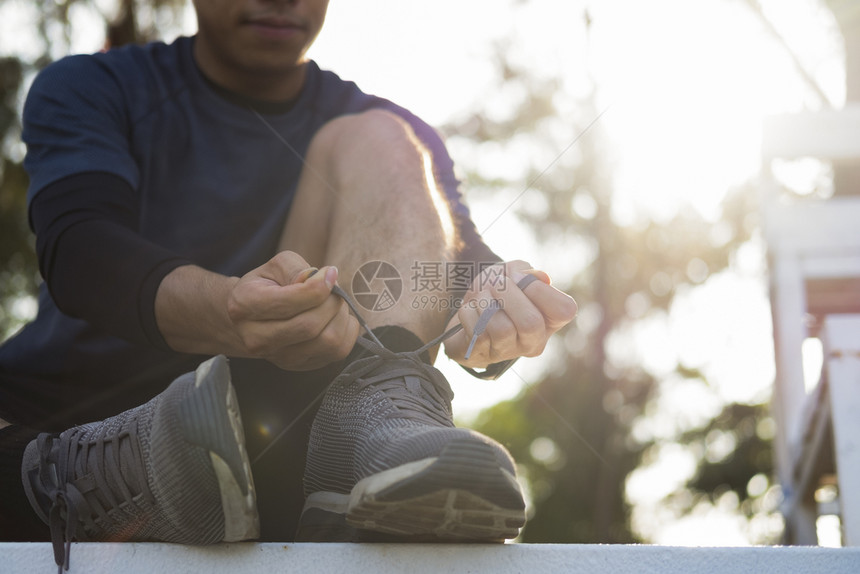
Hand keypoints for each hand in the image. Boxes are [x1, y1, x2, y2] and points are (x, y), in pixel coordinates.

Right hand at [226, 251, 359, 370]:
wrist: (253, 317)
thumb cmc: (267, 285)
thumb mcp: (276, 266)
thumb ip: (298, 269)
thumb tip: (326, 280)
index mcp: (244, 305)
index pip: (290, 303)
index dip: (318, 287)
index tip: (330, 273)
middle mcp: (256, 338)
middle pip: (310, 326)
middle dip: (332, 303)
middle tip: (334, 290)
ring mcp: (278, 357)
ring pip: (328, 342)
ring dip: (341, 317)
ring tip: (335, 304)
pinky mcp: (300, 366)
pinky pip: (338, 352)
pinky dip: (347, 331)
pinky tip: (336, 319)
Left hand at [443, 260, 576, 368]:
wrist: (468, 315)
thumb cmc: (496, 293)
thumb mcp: (510, 274)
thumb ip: (524, 271)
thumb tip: (540, 277)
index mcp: (550, 320)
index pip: (564, 310)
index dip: (538, 289)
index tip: (518, 277)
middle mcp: (533, 340)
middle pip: (530, 322)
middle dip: (508, 294)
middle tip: (495, 284)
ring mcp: (508, 351)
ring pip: (501, 329)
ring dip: (485, 302)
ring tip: (481, 295)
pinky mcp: (482, 353)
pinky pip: (477, 331)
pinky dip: (469, 311)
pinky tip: (471, 309)